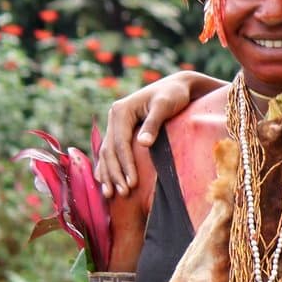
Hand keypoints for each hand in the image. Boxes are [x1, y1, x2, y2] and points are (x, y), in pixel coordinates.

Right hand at [93, 72, 208, 197]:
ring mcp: (115, 125)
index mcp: (121, 111)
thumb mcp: (165, 106)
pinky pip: (110, 152)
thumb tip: (143, 143)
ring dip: (108, 174)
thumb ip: (153, 123)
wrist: (176, 87)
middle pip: (110, 151)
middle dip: (115, 174)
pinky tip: (105, 183)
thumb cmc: (173, 95)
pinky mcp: (120, 131)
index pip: (120, 143)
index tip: (132, 183)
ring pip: (106, 153)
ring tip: (110, 195)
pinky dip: (107, 168)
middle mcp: (114, 117)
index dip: (125, 165)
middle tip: (123, 193)